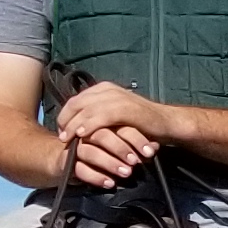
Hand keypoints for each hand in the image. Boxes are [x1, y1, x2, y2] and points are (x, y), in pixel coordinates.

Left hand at [53, 80, 167, 189]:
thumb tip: (80, 125)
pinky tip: (81, 135)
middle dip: (65, 120)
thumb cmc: (142, 123)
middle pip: (76, 103)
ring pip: (85, 109)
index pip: (75, 99)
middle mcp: (108, 89)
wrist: (167, 123)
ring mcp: (116, 97)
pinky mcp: (124, 108)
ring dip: (73, 125)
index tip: (62, 131)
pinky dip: (88, 125)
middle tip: (60, 137)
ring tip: (66, 139)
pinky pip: (100, 116)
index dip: (65, 115)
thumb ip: (100, 115)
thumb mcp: (117, 116)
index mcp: (104, 89)